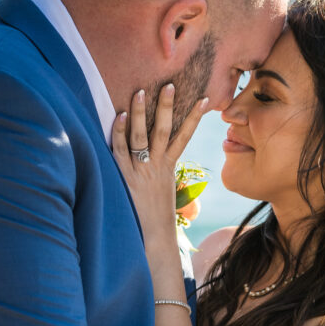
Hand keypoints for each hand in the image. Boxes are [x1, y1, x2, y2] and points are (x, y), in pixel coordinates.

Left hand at [112, 84, 207, 245]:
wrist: (154, 241)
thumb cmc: (156, 220)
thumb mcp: (163, 194)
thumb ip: (162, 175)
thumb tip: (160, 163)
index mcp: (168, 168)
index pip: (184, 136)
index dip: (193, 117)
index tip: (203, 99)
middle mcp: (157, 166)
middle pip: (164, 130)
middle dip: (167, 106)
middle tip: (169, 84)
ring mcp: (142, 171)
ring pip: (143, 137)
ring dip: (143, 113)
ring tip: (142, 91)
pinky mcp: (125, 178)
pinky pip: (122, 151)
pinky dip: (121, 133)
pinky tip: (120, 116)